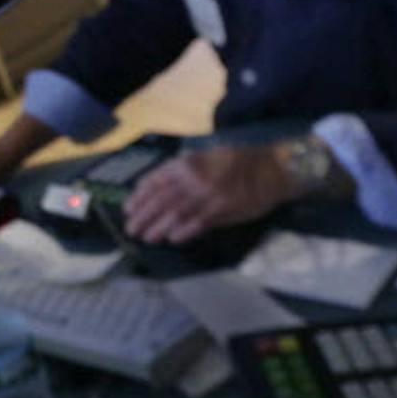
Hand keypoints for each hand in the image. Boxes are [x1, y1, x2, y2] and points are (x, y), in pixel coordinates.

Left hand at [122, 144, 295, 244]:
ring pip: (175, 213)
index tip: (128, 209)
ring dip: (158, 227)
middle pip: (161, 200)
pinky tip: (172, 239)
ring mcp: (207, 195)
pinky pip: (198, 223)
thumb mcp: (203, 158)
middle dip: (143, 215)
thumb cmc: (234, 162)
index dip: (139, 197)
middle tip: (131, 229)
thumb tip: (156, 190)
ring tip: (146, 237)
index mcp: (186, 163)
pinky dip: (183, 231)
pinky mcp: (222, 210)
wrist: (269, 168)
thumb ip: (180, 171)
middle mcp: (193, 178)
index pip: (154, 181)